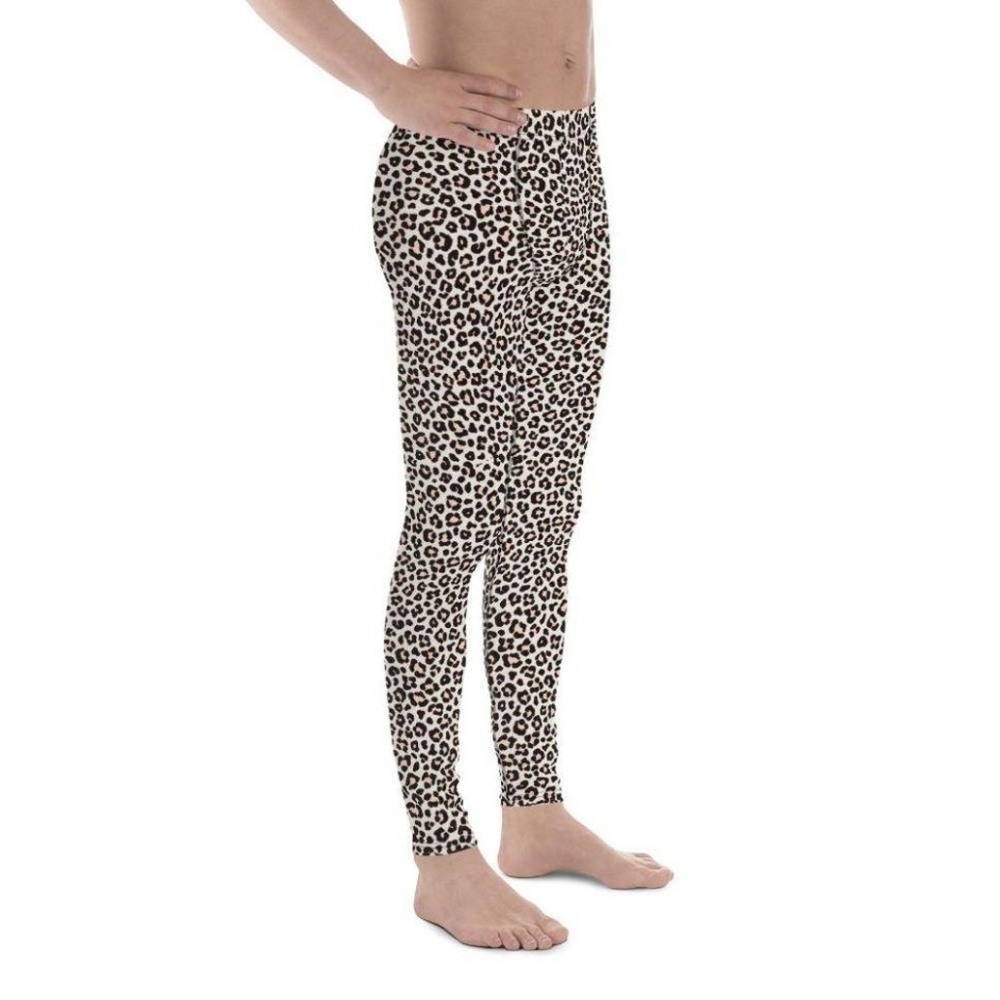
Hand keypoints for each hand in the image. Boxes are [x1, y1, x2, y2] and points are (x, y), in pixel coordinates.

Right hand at [372, 57, 527, 152]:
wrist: (388, 85)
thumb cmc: (404, 80)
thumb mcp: (428, 74)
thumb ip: (442, 82)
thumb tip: (449, 85)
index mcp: (454, 79)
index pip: (486, 83)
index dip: (505, 89)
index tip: (520, 94)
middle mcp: (456, 94)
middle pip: (489, 103)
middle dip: (509, 112)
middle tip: (524, 119)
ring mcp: (449, 110)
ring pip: (481, 119)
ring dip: (500, 126)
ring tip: (515, 131)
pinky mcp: (439, 126)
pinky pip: (465, 136)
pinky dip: (480, 141)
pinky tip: (493, 146)